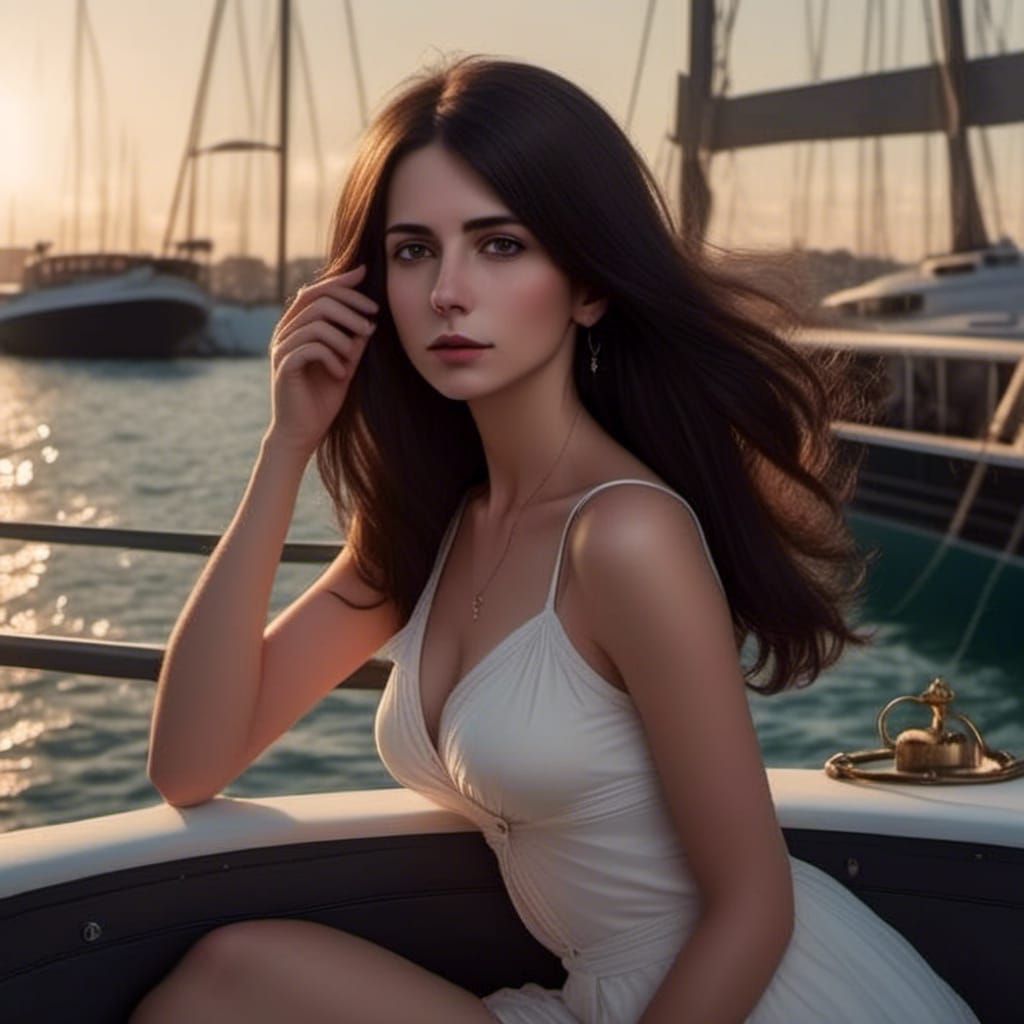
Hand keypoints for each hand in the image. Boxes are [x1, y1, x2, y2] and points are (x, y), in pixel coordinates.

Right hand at [264, 264, 378, 458]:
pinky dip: (332, 357)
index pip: (316, 291)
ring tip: (355, 355)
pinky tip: (340, 374)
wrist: (303, 433)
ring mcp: (282, 348)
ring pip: (316, 322)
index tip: (365, 274)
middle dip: (350, 307)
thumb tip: (371, 318)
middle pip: (317, 299)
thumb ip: (353, 341)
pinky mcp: (284, 366)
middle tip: (371, 325)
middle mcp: (286, 333)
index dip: (340, 280)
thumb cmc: (323, 398)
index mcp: (298, 328)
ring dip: (344, 336)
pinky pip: (311, 347)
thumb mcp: (346, 364)